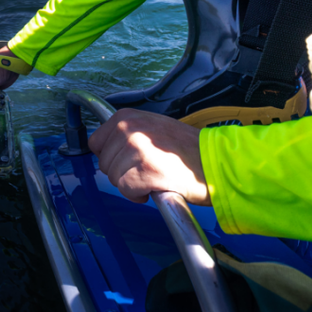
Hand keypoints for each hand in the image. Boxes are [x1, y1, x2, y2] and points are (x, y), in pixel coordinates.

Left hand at [88, 108, 209, 205]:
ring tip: (154, 176)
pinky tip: (155, 187)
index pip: (96, 142)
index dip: (111, 157)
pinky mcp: (145, 171)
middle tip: (146, 170)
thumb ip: (128, 133)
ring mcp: (136, 149)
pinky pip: (126, 190)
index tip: (128, 161)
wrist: (215, 162)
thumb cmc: (187, 149)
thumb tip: (106, 148)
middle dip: (121, 172)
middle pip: (104, 163)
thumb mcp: (153, 126)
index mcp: (127, 117)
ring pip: (114, 178)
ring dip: (131, 184)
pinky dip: (138, 195)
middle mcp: (129, 129)